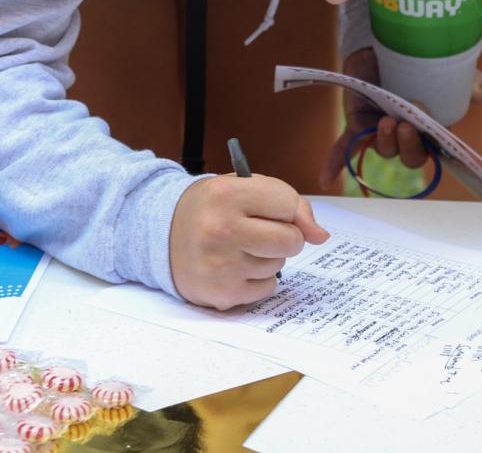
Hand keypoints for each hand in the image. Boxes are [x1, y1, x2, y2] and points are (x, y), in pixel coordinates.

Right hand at [169, 175, 328, 309]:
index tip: (272, 209)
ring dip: (269, 257)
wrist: (160, 234)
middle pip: (290, 240)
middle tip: (263, 231)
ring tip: (241, 246)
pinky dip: (259, 278)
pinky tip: (236, 266)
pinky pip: (267, 287)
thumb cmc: (212, 208)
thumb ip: (288, 202)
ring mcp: (221, 265)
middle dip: (286, 236)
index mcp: (226, 194)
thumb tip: (321, 235)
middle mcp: (221, 229)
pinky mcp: (222, 293)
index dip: (287, 208)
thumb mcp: (243, 188)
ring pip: (279, 265)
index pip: (287, 203)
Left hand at [320, 48, 481, 188]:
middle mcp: (406, 132)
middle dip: (409, 146)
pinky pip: (345, 146)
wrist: (392, 38)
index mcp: (430, 126)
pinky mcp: (357, 120)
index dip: (433, 145)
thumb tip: (477, 92)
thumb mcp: (451, 66)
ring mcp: (380, 128)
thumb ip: (469, 79)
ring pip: (383, 148)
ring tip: (386, 121)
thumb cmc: (425, 57)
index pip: (434, 148)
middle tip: (406, 126)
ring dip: (385, 140)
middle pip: (409, 156)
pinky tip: (325, 179)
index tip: (435, 132)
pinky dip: (335, 163)